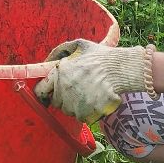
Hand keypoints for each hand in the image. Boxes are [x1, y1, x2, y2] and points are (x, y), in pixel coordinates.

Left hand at [33, 38, 151, 121]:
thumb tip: (47, 60)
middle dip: (65, 98)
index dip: (45, 93)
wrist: (122, 69)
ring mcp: (75, 103)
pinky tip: (97, 101)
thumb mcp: (79, 45)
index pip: (41, 91)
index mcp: (60, 73)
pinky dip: (89, 113)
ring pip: (70, 111)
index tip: (50, 94)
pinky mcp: (87, 113)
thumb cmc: (102, 56)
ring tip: (91, 94)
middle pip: (57, 103)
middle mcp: (64, 90)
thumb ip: (60, 50)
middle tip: (79, 91)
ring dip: (77, 106)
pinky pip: (83, 117)